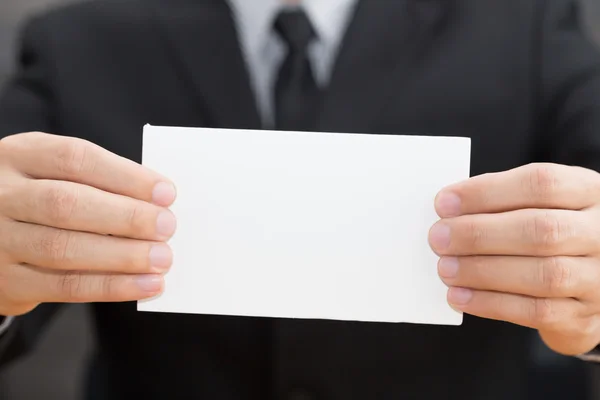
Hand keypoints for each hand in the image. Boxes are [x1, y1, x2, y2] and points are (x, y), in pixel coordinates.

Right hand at [0, 132, 176, 315]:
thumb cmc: (37, 198)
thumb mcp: (52, 173)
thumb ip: (96, 182)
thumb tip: (157, 203)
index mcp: (18, 156)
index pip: (74, 159)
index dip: (125, 176)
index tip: (165, 192)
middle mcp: (0, 195)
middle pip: (66, 203)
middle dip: (126, 217)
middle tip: (167, 227)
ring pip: (63, 249)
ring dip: (122, 256)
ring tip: (161, 259)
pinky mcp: (5, 282)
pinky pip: (63, 287)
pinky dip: (111, 287)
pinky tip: (144, 285)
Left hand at [429, 163, 599, 355]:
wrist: (588, 283)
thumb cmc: (552, 234)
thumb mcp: (541, 205)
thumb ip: (503, 202)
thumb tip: (449, 207)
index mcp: (588, 192)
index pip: (541, 183)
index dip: (487, 192)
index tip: (444, 202)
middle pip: (541, 229)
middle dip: (479, 234)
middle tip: (438, 238)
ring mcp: (599, 277)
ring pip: (543, 274)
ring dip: (482, 271)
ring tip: (445, 268)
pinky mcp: (585, 316)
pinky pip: (537, 312)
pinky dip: (491, 304)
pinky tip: (459, 296)